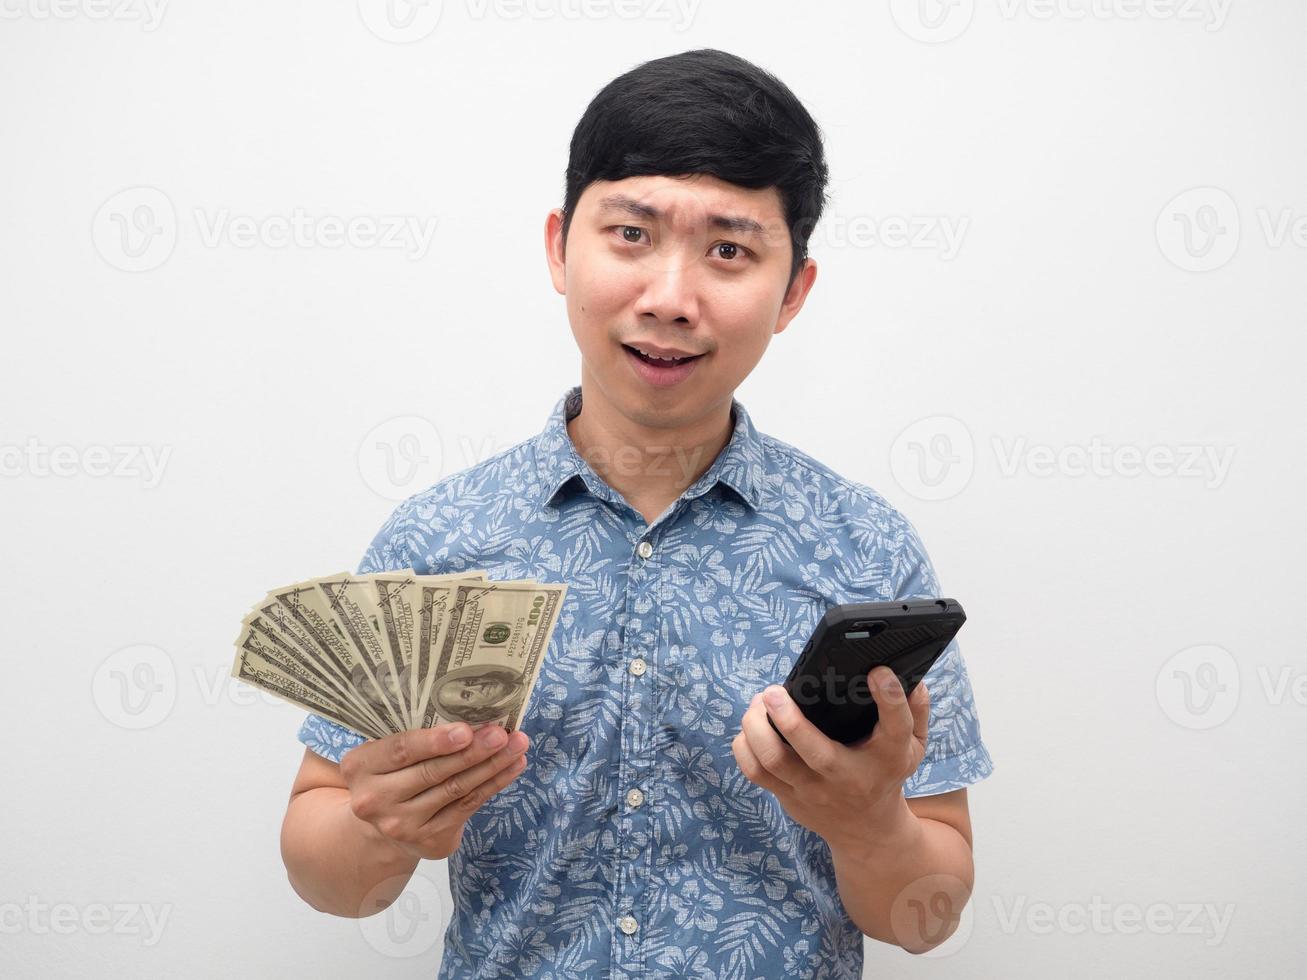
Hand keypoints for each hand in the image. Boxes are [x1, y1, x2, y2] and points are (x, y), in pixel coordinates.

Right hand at [339, 722, 528, 860]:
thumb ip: (413, 734)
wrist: (384, 823)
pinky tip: (512, 766)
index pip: (400, 750)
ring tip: (516, 745)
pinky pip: (468, 807)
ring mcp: (401, 825)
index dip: (434, 741)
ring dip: (491, 766)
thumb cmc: (391, 772)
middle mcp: (374, 800)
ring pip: (455, 790)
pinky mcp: (428, 840)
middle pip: (432, 772)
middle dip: (472, 751)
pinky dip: (493, 784)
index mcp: (359, 767)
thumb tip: (468, 711)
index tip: (466, 730)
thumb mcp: (385, 751)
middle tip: (501, 734)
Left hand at [731, 666, 928, 850]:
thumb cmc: (885, 774)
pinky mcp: (788, 797)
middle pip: (815, 752)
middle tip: (774, 691)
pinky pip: (755, 772)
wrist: (867, 830)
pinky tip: (751, 725)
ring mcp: (813, 790)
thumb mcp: (912, 747)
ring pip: (772, 761)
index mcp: (886, 757)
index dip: (890, 697)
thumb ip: (915, 712)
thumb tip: (913, 679)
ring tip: (758, 703)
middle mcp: (848, 776)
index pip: (895, 726)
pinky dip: (744, 745)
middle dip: (789, 718)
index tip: (877, 672)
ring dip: (756, 727)